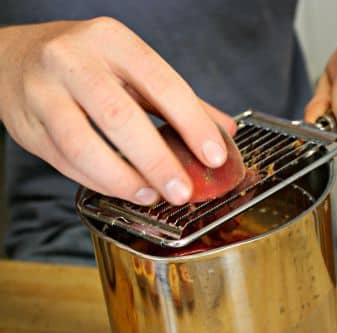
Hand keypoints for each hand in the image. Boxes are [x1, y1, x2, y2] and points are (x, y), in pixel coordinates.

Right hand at [0, 18, 235, 204]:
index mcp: (112, 40)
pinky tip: (121, 189)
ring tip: (149, 195)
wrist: (13, 58)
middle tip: (181, 192)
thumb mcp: (130, 69)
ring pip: (83, 145)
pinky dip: (97, 182)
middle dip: (156, 161)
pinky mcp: (28, 125)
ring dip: (121, 179)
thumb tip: (224, 131)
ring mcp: (44, 92)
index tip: (214, 156)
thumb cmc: (84, 65)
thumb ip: (177, 100)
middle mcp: (73, 60)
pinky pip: (65, 163)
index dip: (191, 122)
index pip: (161, 82)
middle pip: (119, 117)